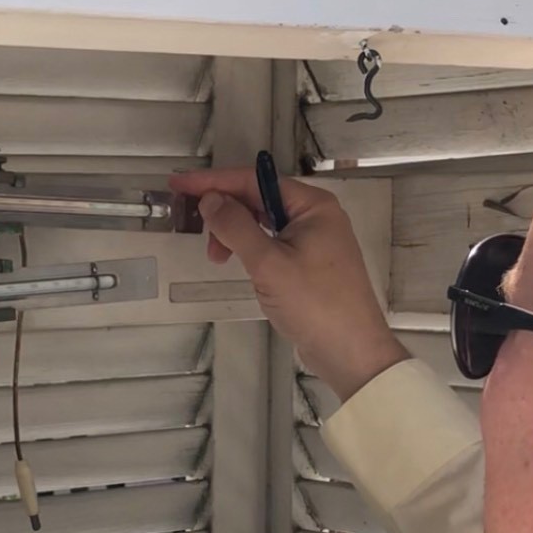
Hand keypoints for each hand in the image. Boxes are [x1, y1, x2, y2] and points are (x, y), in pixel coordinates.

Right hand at [170, 169, 407, 401]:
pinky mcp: (310, 265)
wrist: (351, 351)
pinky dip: (251, 251)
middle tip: (201, 237)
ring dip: (236, 235)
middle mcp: (315, 216)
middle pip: (258, 199)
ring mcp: (314, 241)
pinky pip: (272, 245)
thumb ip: (236, 227)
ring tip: (218, 259)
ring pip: (263, 224)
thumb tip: (210, 199)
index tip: (181, 185)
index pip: (254, 181)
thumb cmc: (315, 304)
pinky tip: (240, 266)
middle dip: (225, 214)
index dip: (214, 182)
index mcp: (312, 205)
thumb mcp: (268, 263)